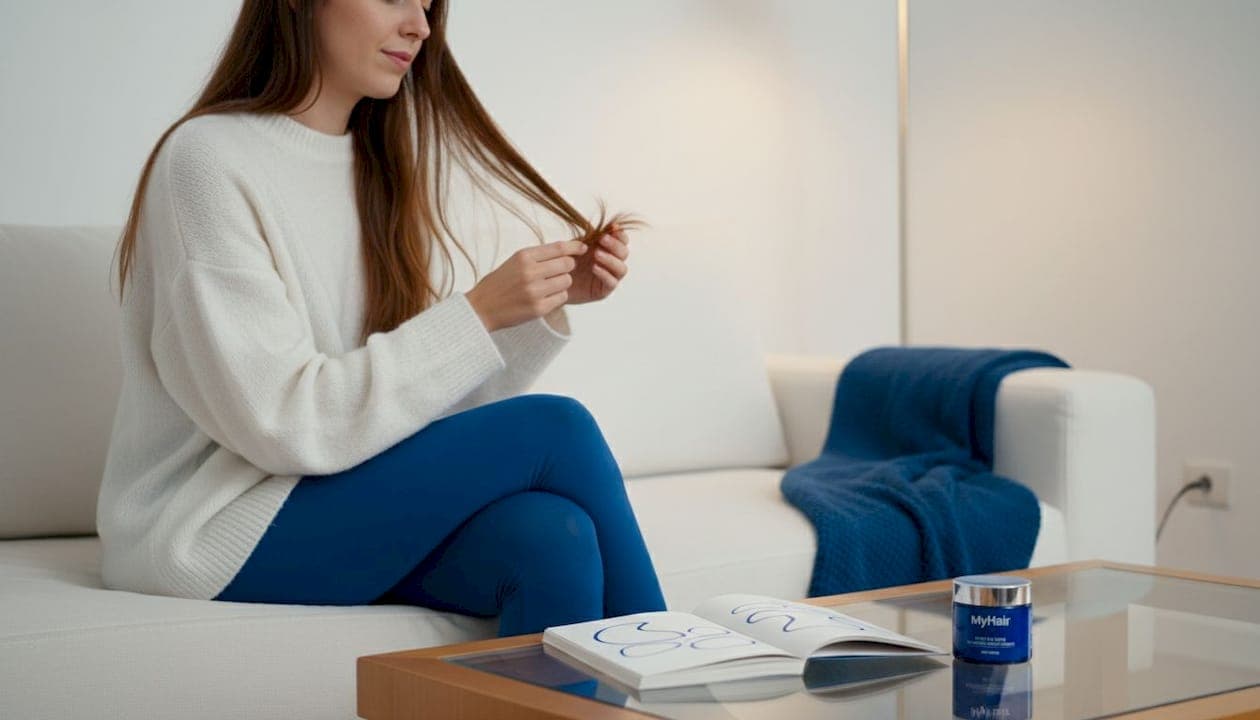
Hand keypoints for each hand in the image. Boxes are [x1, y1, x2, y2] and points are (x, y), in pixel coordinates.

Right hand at [465, 240, 587, 330]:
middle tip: (559, 272)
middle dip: (567, 267)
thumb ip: (538, 256)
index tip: (583, 248)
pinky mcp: (539, 308)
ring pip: (567, 281)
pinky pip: (562, 297)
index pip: (559, 247)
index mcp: (524, 256)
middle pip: (567, 264)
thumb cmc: (499, 283)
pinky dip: (558, 297)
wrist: (481, 308)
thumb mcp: (515, 261)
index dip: (575, 247)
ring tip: (548, 286)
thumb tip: (567, 250)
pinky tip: (546, 297)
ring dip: (562, 283)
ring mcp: (535, 291)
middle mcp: (530, 272)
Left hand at [567, 225, 629, 304]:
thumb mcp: (578, 244)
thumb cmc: (566, 259)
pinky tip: (594, 268)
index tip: (612, 228)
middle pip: (624, 253)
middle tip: (602, 240)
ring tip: (596, 254)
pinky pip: (611, 283)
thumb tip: (611, 226)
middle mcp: (611, 262)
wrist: (554, 279)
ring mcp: (609, 276)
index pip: (622, 240)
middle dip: (615, 245)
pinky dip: (605, 274)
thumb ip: (594, 236)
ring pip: (621, 269)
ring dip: (611, 260)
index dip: (620, 234)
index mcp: (608, 249)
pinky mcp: (604, 290)